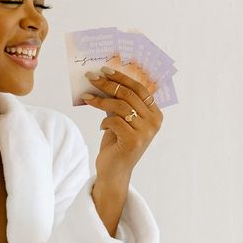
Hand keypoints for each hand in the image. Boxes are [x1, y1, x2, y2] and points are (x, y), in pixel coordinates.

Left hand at [81, 61, 163, 183]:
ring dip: (100, 100)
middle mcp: (154, 122)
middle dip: (107, 84)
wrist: (114, 172)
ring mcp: (145, 132)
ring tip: (87, 97)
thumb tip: (105, 79)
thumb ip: (121, 102)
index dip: (122, 78)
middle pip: (129, 95)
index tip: (105, 70)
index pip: (140, 88)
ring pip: (120, 106)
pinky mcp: (133, 141)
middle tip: (91, 77)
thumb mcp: (122, 119)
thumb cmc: (117, 143)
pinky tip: (101, 127)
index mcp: (155, 114)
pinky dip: (104, 121)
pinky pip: (114, 121)